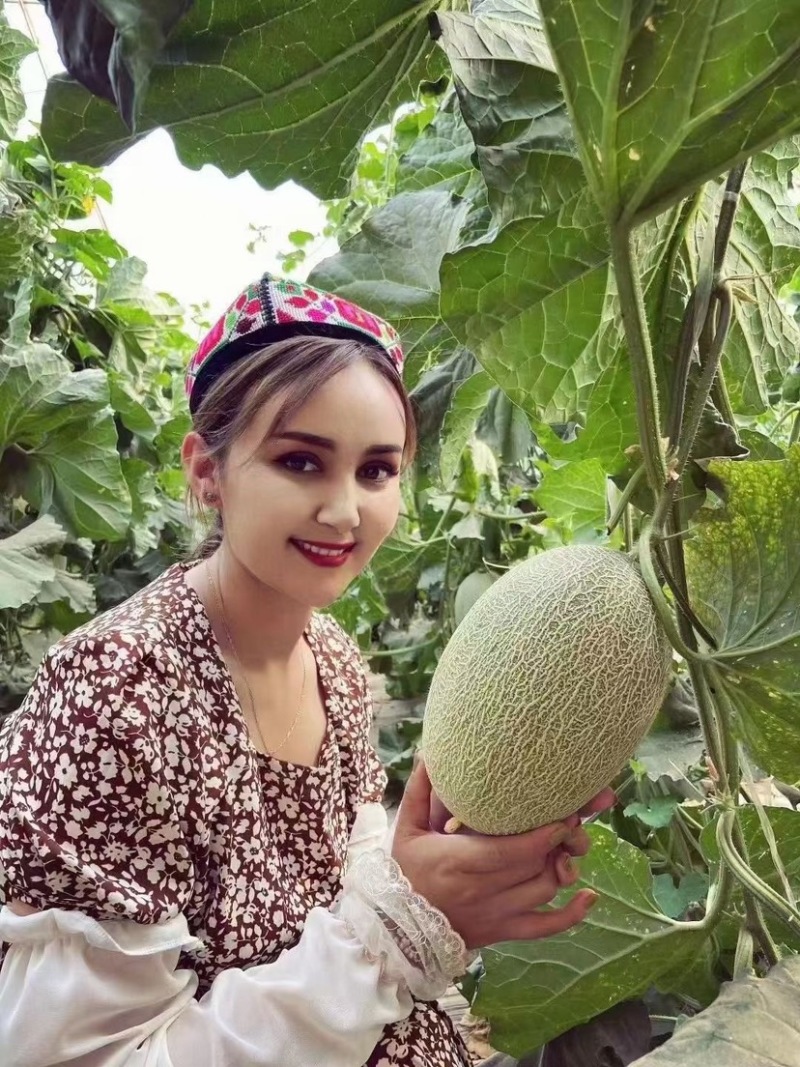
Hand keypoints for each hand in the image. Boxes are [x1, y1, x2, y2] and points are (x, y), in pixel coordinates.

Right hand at [391, 756, 606, 950]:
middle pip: (534, 867)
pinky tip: (589, 896)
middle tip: (572, 819)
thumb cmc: (404, 872)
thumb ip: (421, 792)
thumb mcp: (406, 828)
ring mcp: (496, 914)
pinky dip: (572, 916)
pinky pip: (545, 929)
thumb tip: (428, 754)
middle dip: (559, 844)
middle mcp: (482, 891)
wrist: (398, 929)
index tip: (562, 815)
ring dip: (562, 868)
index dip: (543, 836)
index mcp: (459, 862)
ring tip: (568, 846)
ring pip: (544, 892)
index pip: (511, 852)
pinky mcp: (504, 932)